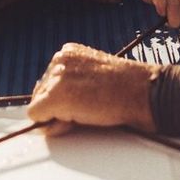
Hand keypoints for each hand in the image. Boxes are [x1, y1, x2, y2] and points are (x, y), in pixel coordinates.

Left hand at [28, 43, 156, 130]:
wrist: (142, 93)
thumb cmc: (125, 88)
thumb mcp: (93, 77)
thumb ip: (70, 83)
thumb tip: (46, 105)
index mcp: (68, 53)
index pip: (49, 82)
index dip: (64, 99)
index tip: (86, 100)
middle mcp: (59, 60)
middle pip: (41, 94)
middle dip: (58, 108)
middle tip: (88, 107)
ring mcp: (56, 77)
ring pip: (38, 106)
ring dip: (58, 116)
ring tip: (87, 110)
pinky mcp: (56, 96)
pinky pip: (36, 117)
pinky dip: (52, 126)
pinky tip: (77, 119)